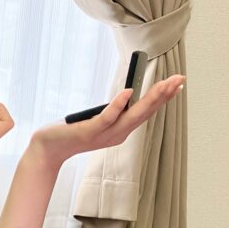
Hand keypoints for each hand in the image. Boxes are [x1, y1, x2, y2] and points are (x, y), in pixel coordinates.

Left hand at [29, 75, 185, 166]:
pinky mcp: (89, 131)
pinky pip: (107, 117)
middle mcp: (117, 134)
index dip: (162, 98)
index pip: (146, 113)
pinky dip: (118, 105)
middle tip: (180, 79)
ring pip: (132, 116)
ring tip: (164, 84)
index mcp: (120, 131)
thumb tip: (127, 94)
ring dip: (149, 99)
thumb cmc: (71, 132)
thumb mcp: (97, 120)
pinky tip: (128, 91)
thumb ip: (112, 111)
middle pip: (145, 113)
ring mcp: (104, 134)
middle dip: (163, 95)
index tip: (177, 83)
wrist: (48, 148)